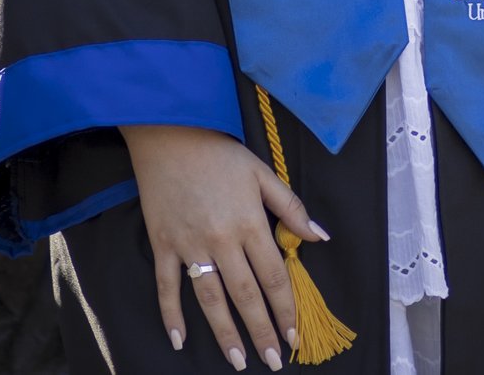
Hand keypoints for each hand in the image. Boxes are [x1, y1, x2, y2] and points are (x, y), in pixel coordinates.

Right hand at [121, 124, 327, 370]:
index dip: (286, 310)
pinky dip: (171, 314)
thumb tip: (320, 236)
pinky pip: (167, 285)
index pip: (274, 278)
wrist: (168, 132)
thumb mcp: (262, 172)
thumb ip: (291, 207)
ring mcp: (190, 244)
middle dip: (262, 331)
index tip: (294, 336)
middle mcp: (222, 239)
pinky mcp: (163, 243)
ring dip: (225, 332)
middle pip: (246, 295)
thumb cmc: (218, 153)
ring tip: (237, 360)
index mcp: (250, 223)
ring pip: (210, 297)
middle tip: (272, 361)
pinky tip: (179, 340)